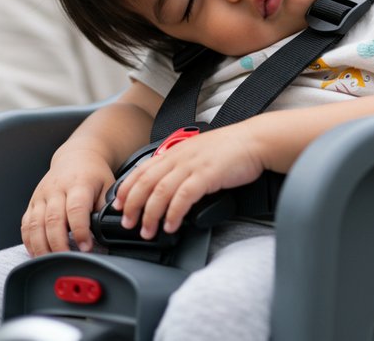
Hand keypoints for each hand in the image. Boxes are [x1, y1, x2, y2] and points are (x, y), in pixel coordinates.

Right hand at [22, 144, 114, 255]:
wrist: (76, 156)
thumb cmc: (94, 174)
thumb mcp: (107, 186)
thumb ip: (105, 208)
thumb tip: (107, 231)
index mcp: (78, 184)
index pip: (76, 209)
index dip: (80, 230)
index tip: (86, 247)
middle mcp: (56, 189)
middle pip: (53, 220)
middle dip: (59, 244)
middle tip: (68, 260)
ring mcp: (41, 196)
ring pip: (36, 224)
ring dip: (42, 246)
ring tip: (51, 262)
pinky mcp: (32, 202)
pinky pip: (26, 224)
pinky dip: (29, 241)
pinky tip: (36, 253)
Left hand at [113, 126, 264, 239]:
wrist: (256, 141)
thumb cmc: (231, 149)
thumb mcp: (199, 153)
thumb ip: (182, 167)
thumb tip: (170, 188)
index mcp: (175, 151)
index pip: (141, 170)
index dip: (127, 189)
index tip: (118, 205)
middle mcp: (179, 157)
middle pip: (145, 183)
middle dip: (132, 206)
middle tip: (128, 224)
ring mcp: (192, 165)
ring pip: (160, 192)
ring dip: (150, 215)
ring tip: (147, 231)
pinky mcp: (206, 175)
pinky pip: (183, 197)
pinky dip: (173, 213)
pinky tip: (170, 226)